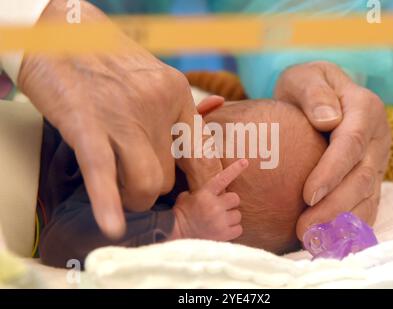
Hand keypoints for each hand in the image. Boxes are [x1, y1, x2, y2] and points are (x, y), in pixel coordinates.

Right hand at [18, 0, 222, 237]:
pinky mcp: (87, 125)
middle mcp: (157, 105)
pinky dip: (108, 202)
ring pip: (147, 183)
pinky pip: (103, 171)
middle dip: (152, 189)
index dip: (200, 181)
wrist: (62, 29)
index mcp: (177, 92)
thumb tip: (183, 152)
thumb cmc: (109, 61)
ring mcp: (123, 116)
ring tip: (118, 191)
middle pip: (169, 175)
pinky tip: (113, 226)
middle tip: (134, 184)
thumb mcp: (152, 80)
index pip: (202, 153)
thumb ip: (171, 114)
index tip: (193, 194)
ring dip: (134, 198)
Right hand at [171, 159, 248, 240]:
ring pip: (238, 215)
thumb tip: (207, 190)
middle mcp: (215, 206)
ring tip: (220, 221)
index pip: (223, 178)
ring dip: (231, 217)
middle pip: (235, 198)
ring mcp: (220, 221)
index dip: (235, 169)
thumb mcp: (186, 197)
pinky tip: (223, 230)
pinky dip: (233, 229)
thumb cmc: (180, 214)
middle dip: (230, 203)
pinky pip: (238, 229)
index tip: (245, 162)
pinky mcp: (224, 234)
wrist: (176, 233)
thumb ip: (199, 192)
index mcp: (206, 194)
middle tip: (222, 208)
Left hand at [274, 61, 391, 237]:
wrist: (319, 97)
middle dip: (333, 206)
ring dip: (341, 221)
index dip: (332, 172)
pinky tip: (330, 240)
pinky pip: (366, 204)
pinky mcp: (369, 177)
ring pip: (366, 196)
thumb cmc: (307, 87)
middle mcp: (377, 137)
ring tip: (312, 240)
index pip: (351, 143)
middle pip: (361, 177)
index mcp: (364, 109)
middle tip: (303, 228)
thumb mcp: (305, 77)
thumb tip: (328, 120)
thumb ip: (315, 93)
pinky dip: (351, 225)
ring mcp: (376, 160)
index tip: (307, 195)